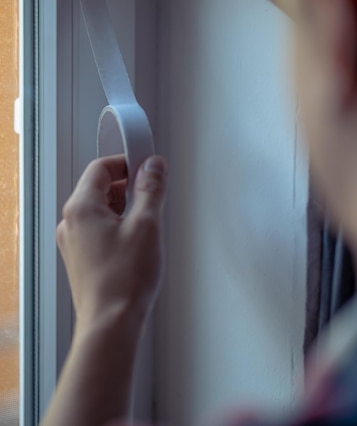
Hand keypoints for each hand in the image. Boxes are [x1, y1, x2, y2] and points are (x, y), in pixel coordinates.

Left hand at [57, 154, 167, 333]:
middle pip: (100, 187)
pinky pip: (99, 229)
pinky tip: (137, 242)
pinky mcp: (81, 258)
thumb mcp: (147, 224)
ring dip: (125, 207)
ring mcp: (74, 242)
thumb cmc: (124, 280)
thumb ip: (151, 189)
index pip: (101, 167)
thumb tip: (153, 167)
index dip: (127, 162)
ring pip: (101, 209)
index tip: (147, 166)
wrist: (111, 324)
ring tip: (148, 223)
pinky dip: (118, 226)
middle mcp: (71, 223)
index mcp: (81, 208)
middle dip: (128, 186)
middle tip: (152, 193)